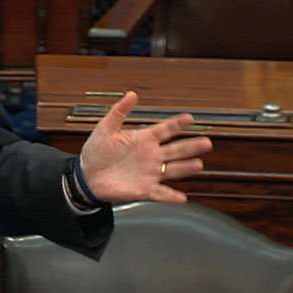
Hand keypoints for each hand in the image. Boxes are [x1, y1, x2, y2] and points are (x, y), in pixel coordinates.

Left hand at [79, 91, 212, 203]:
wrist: (86, 176)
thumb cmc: (96, 151)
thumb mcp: (105, 128)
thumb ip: (119, 112)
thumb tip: (132, 94)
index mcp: (143, 139)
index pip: (165, 130)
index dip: (177, 124)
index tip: (190, 118)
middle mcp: (151, 156)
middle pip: (176, 150)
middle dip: (191, 146)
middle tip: (206, 142)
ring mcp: (150, 173)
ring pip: (173, 170)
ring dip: (186, 168)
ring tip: (199, 164)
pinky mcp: (144, 189)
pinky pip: (160, 193)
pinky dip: (171, 197)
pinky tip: (182, 198)